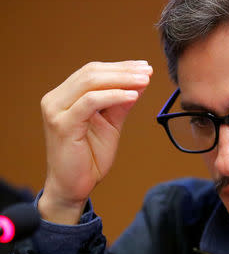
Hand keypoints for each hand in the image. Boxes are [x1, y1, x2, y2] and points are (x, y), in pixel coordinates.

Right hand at [38, 61, 152, 223]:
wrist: (74, 186)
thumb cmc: (90, 157)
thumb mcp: (111, 125)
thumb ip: (121, 103)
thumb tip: (140, 82)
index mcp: (65, 97)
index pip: (93, 71)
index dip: (120, 67)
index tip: (145, 67)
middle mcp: (56, 99)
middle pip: (92, 72)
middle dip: (124, 70)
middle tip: (148, 71)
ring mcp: (56, 111)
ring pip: (90, 82)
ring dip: (122, 79)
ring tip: (144, 80)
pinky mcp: (62, 125)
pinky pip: (90, 102)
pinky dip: (114, 96)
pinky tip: (133, 96)